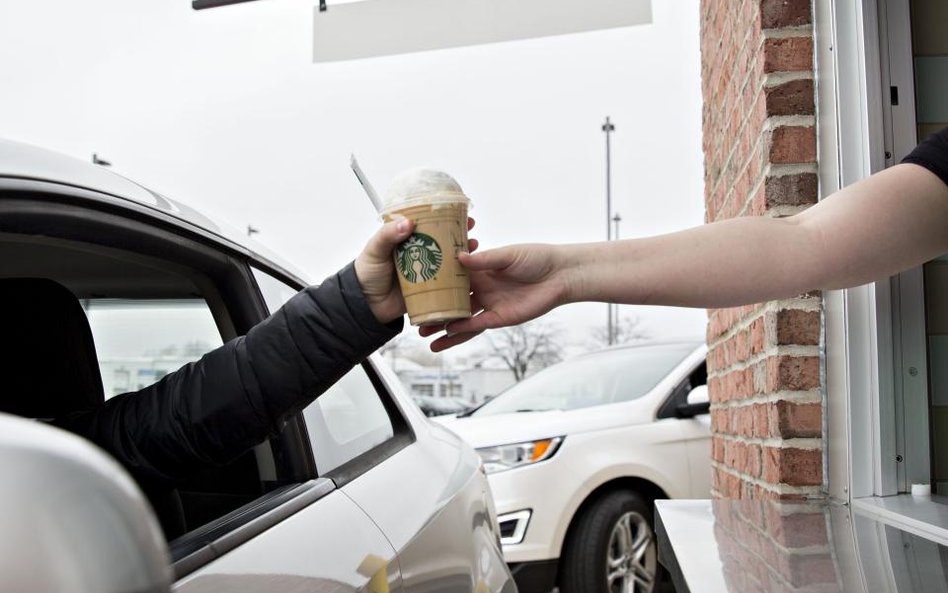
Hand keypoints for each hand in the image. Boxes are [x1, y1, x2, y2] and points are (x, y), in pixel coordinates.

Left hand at [355, 217, 479, 324]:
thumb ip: (388, 235)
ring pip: (448, 259)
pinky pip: (447, 282)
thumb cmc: (366, 273)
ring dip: (462, 253)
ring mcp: (425, 271)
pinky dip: (459, 276)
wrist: (365, 305)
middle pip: (442, 240)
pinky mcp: (429, 289)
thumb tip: (408, 223)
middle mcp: (418, 253)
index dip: (442, 216)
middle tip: (470, 228)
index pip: (427, 224)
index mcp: (406, 240)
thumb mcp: (375, 249)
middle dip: (458, 234)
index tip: (457, 210)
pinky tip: (469, 271)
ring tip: (473, 246)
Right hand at [420, 243, 568, 350]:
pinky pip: (476, 327)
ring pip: (460, 317)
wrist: (560, 275)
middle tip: (414, 315)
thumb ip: (484, 260)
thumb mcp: (508, 255)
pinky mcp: (500, 318)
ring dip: (444, 326)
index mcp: (481, 269)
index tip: (415, 285)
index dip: (434, 281)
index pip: (452, 276)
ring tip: (424, 335)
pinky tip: (446, 336)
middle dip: (434, 308)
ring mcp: (489, 304)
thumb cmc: (537, 258)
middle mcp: (482, 287)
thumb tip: (460, 258)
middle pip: (452, 300)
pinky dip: (461, 332)